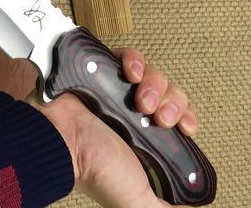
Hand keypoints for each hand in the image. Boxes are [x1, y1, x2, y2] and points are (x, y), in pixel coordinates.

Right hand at [28, 48, 198, 207]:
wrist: (64, 142)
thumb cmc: (93, 170)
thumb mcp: (136, 199)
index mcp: (145, 139)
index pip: (179, 119)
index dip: (187, 118)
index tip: (185, 128)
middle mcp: (134, 114)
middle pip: (171, 94)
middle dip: (173, 103)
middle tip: (159, 117)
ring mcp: (119, 91)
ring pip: (154, 76)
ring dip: (155, 85)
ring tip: (141, 99)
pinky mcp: (105, 71)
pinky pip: (130, 56)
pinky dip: (135, 61)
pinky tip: (131, 74)